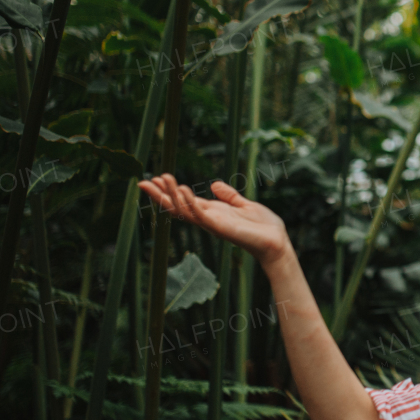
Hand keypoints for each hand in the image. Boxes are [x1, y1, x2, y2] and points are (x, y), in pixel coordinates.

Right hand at [138, 174, 290, 265]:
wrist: (277, 241)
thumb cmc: (263, 226)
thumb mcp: (244, 205)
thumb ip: (229, 196)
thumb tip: (214, 184)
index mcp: (212, 212)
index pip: (184, 201)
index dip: (169, 191)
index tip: (155, 178)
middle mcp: (208, 219)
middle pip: (177, 207)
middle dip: (160, 195)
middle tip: (143, 182)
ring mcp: (212, 224)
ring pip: (184, 210)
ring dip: (171, 195)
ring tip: (161, 179)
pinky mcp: (220, 227)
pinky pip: (200, 215)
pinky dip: (190, 203)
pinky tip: (183, 190)